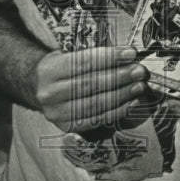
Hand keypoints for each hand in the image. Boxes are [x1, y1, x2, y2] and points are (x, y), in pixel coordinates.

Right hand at [33, 46, 148, 132]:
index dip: (110, 57)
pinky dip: (117, 111)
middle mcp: (49, 93)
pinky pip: (96, 120)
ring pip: (95, 103)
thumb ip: (94, 56)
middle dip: (119, 77)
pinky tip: (131, 103)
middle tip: (140, 71)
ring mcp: (56, 113)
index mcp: (49, 70)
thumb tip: (128, 57)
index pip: (84, 62)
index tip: (131, 53)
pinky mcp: (66, 127)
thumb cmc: (62, 68)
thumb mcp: (68, 55)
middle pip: (90, 84)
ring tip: (139, 86)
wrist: (39, 89)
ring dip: (122, 95)